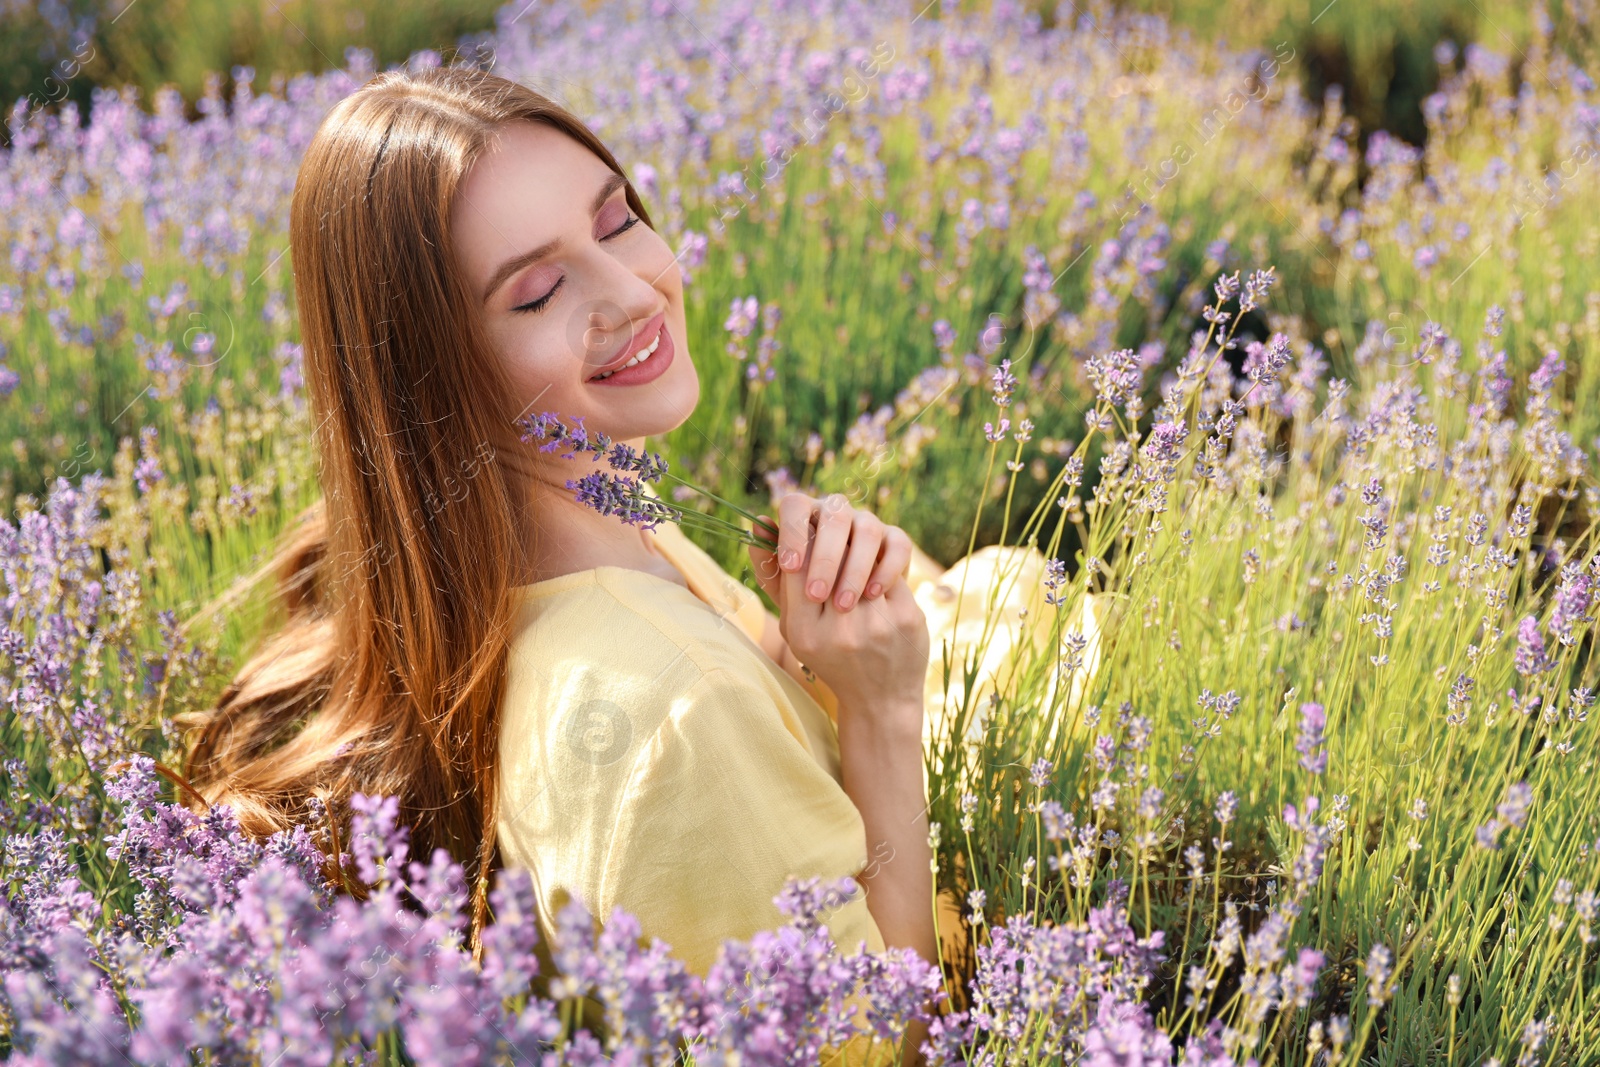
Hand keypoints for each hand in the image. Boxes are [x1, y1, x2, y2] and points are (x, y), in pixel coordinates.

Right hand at [747, 493, 928, 716]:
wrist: (879, 699)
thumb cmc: (830, 656)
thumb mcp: (793, 626)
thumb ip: (775, 578)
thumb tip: (760, 522)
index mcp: (803, 631)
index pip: (796, 564)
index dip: (801, 542)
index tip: (807, 539)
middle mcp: (838, 629)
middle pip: (831, 558)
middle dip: (831, 543)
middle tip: (833, 538)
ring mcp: (875, 624)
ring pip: (863, 558)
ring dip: (857, 551)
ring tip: (854, 554)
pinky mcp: (905, 617)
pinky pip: (890, 571)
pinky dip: (883, 567)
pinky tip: (878, 577)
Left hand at [748, 491, 915, 611]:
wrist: (853, 621)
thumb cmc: (812, 600)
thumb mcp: (786, 592)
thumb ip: (769, 566)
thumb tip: (757, 530)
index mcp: (806, 516)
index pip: (795, 505)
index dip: (792, 532)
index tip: (789, 567)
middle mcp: (838, 512)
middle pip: (834, 516)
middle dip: (825, 557)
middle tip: (816, 594)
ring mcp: (869, 523)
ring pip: (867, 530)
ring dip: (854, 568)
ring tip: (843, 605)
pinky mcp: (896, 540)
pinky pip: (898, 545)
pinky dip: (887, 569)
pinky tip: (873, 594)